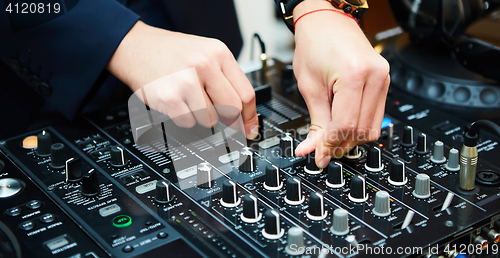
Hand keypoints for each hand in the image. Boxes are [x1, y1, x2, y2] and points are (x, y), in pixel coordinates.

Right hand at [106, 21, 258, 138]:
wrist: (137, 47)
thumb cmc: (172, 53)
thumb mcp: (206, 54)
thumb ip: (226, 80)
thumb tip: (243, 117)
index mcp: (218, 53)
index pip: (246, 93)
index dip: (250, 116)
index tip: (250, 128)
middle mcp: (204, 65)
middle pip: (232, 109)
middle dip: (228, 119)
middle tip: (220, 117)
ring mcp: (185, 82)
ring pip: (210, 119)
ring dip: (202, 117)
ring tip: (190, 100)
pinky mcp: (169, 98)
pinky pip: (189, 123)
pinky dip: (184, 119)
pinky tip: (177, 102)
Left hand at [292, 0, 389, 167]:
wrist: (326, 20)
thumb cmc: (315, 44)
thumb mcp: (309, 86)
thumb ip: (315, 122)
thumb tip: (315, 150)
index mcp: (354, 75)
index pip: (346, 124)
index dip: (330, 145)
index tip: (319, 156)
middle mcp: (375, 77)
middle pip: (362, 130)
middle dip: (340, 144)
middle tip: (321, 150)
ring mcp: (383, 79)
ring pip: (372, 128)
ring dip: (351, 138)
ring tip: (330, 136)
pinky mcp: (383, 81)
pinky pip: (375, 116)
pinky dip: (359, 126)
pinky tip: (342, 125)